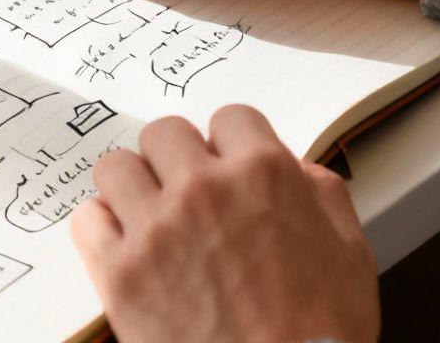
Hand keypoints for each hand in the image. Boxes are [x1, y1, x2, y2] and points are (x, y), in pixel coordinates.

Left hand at [71, 107, 378, 342]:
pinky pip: (87, 220)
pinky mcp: (120, 273)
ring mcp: (156, 230)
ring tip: (151, 218)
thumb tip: (299, 170)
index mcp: (264, 175)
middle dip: (178, 159)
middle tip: (189, 194)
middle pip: (164, 133)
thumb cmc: (323, 333)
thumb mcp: (351, 255)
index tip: (229, 168)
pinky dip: (103, 228)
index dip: (232, 145)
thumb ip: (325, 197)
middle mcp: (203, 190)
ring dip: (134, 187)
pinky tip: (126, 247)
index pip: (230, 118)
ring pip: (117, 167)